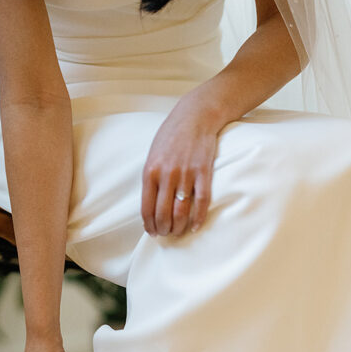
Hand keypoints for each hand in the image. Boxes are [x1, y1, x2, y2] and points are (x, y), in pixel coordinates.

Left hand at [141, 93, 221, 237]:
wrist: (195, 116)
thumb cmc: (172, 135)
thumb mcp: (153, 154)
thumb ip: (151, 178)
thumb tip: (151, 203)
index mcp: (150, 171)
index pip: (147, 208)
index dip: (149, 225)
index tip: (153, 232)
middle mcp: (167, 175)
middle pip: (163, 214)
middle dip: (164, 229)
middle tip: (166, 235)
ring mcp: (186, 175)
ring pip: (181, 211)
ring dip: (179, 227)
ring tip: (178, 233)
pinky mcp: (203, 173)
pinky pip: (201, 202)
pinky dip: (198, 218)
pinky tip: (195, 227)